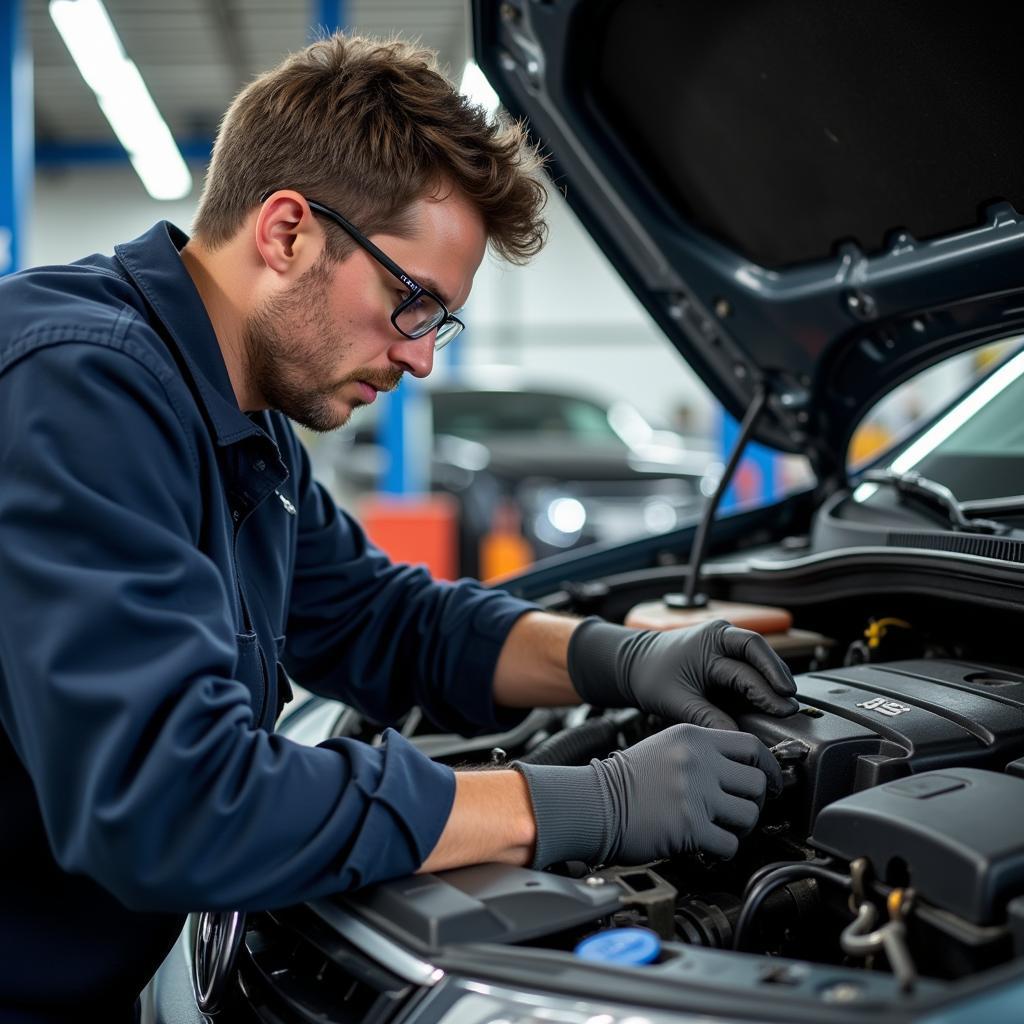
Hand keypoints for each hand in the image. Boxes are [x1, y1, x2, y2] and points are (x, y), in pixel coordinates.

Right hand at [515, 724, 782, 866]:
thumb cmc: (625, 780)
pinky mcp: (690, 826)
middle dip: (753, 802)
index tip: (770, 782)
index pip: (752, 746)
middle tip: (739, 811)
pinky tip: (705, 845)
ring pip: (749, 815)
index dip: (768, 768)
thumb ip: (702, 753)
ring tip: (718, 828)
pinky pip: (729, 844)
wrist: (594, 803)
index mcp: (693, 737)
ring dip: (738, 828)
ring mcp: (695, 793)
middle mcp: (698, 761)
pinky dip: (721, 850)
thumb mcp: (665, 747)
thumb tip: (742, 771)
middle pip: (757, 783)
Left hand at [568, 617, 799, 729]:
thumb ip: (707, 718)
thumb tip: (736, 738)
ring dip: (776, 677)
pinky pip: (753, 663)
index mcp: (708, 641)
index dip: (767, 684)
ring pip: (760, 655)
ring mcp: (725, 642)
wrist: (637, 665)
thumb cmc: (652, 678)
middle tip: (790, 705)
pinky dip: (765, 679)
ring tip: (788, 702)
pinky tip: (775, 698)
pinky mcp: (728, 654)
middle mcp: (720, 636)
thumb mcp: (677, 701)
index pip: (748, 658)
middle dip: (778, 678)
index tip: (781, 707)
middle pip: (759, 651)